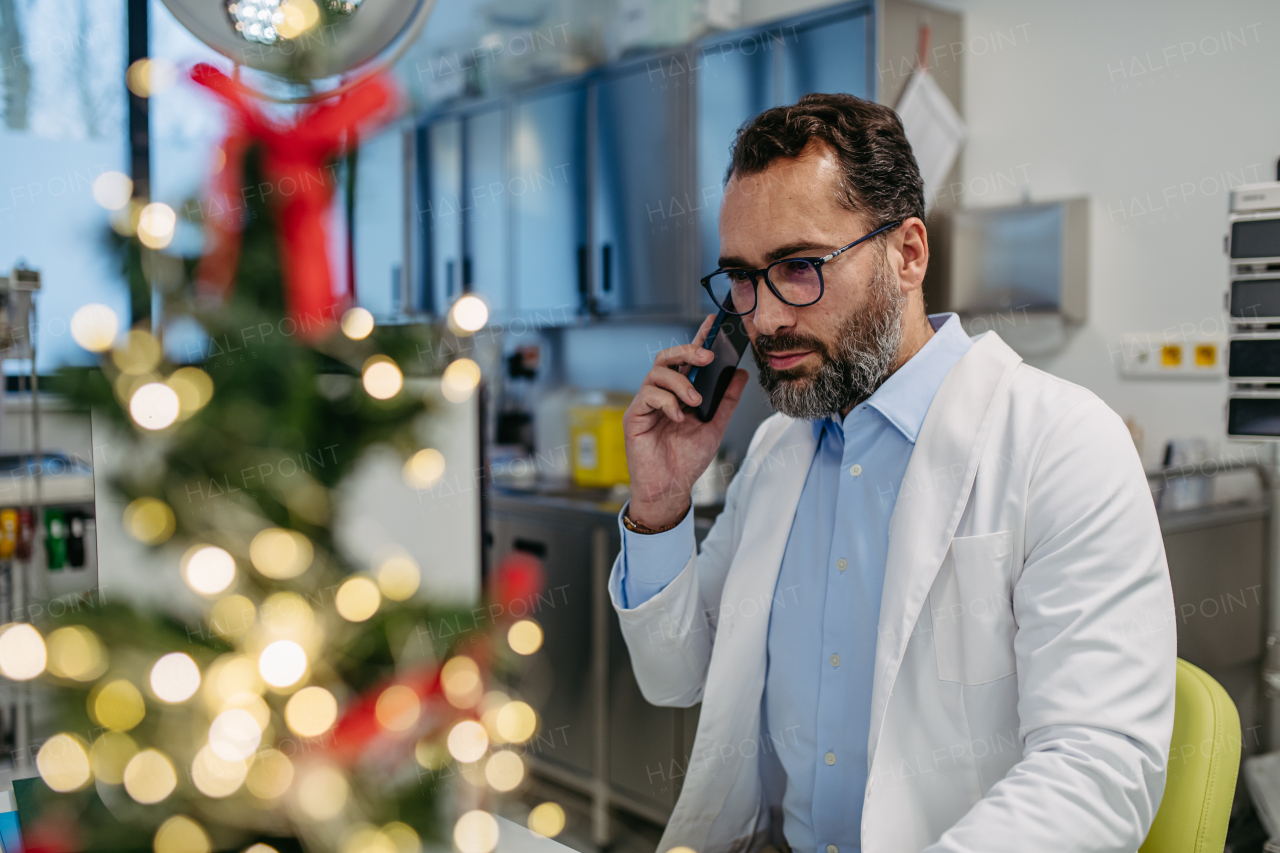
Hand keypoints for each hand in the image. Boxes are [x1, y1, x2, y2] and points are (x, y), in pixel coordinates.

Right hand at [623, 314, 748, 528]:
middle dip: (687, 351)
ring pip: (656, 372)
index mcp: (680, 392)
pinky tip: (678, 417)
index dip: (698, 338)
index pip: (688, 360)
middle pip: (667, 357)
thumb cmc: (687, 459)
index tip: (713, 322)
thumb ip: (725, 401)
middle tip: (707, 355)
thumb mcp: (714, 427)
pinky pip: (648, 395)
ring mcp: (646, 403)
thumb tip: (740, 374)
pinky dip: (667, 402)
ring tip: (695, 400)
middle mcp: (662, 393)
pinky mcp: (634, 416)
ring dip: (680, 382)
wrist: (670, 488)